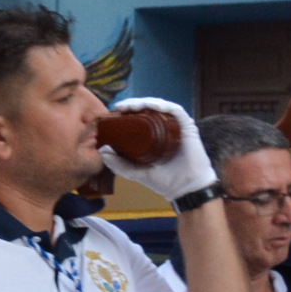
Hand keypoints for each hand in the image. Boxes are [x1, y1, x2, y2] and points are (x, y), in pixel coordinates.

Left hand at [100, 97, 215, 200]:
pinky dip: (164, 106)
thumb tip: (102, 151)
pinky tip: (153, 106)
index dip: (128, 111)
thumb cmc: (163, 181)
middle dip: (134, 104)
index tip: (114, 111)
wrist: (184, 189)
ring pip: (160, 106)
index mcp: (153, 135)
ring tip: (132, 106)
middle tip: (121, 107)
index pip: (140, 116)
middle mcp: (165, 127)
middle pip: (149, 108)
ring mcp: (176, 126)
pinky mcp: (188, 127)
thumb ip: (118, 164)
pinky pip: (176, 111)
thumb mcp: (135, 172)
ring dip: (145, 102)